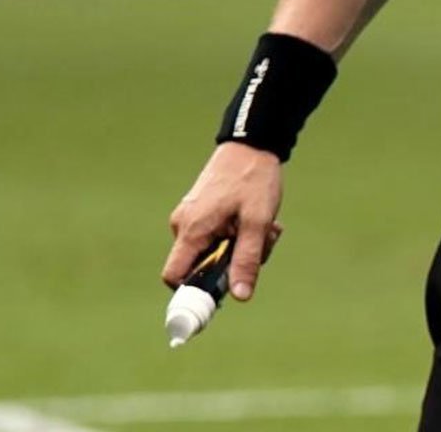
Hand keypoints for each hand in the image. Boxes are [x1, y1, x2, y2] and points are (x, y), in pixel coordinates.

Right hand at [162, 142, 284, 301]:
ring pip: (215, 251)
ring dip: (243, 246)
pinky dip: (240, 233)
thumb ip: (247, 260)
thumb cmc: (254, 179)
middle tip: (262, 244)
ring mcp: (192, 217)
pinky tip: (258, 219)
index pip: (174, 275)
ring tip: (266, 227)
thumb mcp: (257, 223)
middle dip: (233, 263)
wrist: (253, 143)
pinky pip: (218, 235)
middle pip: (201, 266)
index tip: (219, 294)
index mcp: (191, 230)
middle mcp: (184, 225)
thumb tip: (239, 296)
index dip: (192, 291)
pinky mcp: (202, 212)